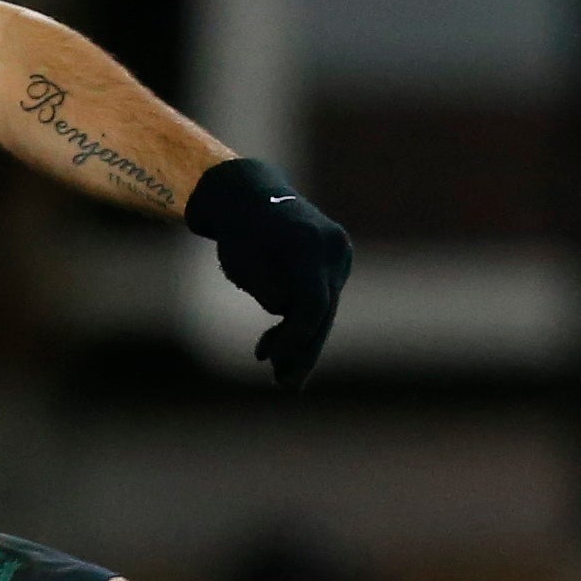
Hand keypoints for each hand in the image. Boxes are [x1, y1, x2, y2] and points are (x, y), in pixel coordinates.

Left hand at [185, 157, 351, 391]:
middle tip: (284, 385)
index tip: (269, 359)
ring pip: (325, 309)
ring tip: (280, 377)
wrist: (252, 195)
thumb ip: (272, 294)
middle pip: (323, 310)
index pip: (312, 303)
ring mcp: (340, 254)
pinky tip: (278, 348)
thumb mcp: (245, 264)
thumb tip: (291, 316)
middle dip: (302, 349)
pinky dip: (304, 322)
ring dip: (302, 341)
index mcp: (309, 243)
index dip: (295, 337)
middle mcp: (334, 248)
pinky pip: (322, 299)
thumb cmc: (241, 230)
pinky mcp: (337, 262)